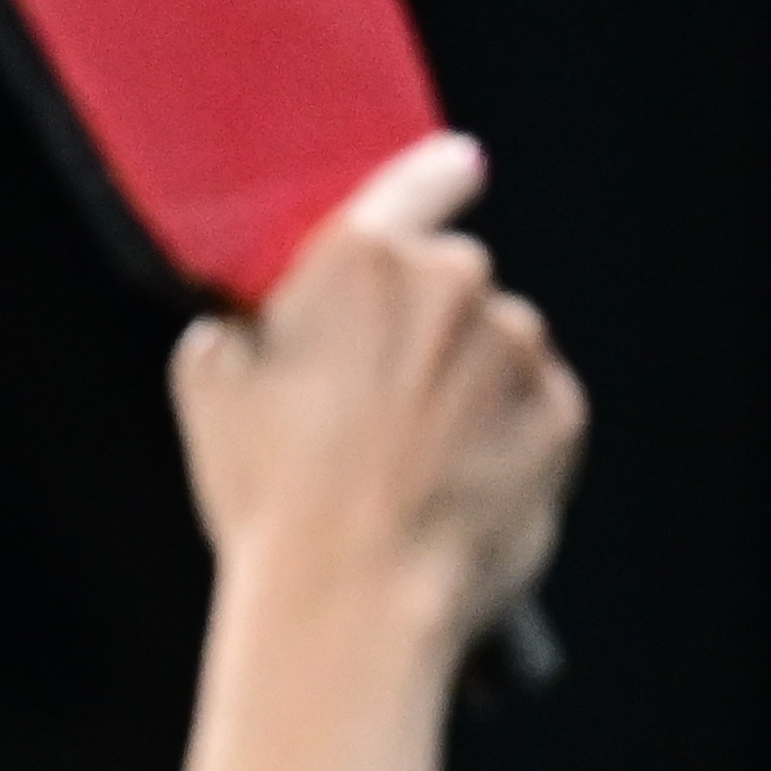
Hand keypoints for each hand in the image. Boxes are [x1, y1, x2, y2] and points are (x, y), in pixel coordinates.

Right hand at [178, 132, 584, 644]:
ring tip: (418, 462)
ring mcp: (516, 349)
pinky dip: (512, 434)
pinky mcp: (561, 416)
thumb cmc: (273, 498)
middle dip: (428, 326)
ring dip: (474, 381)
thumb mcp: (209, 393)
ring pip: (503, 344)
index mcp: (362, 258)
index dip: (439, 177)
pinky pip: (540, 406)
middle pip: (454, 280)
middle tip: (380, 404)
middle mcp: (452, 283)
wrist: (354, 602)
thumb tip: (237, 338)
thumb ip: (234, 335)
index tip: (461, 168)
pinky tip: (461, 485)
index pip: (419, 182)